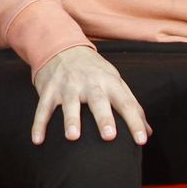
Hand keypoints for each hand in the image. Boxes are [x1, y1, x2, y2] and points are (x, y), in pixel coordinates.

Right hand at [31, 46, 149, 145]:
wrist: (61, 47)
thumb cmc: (93, 70)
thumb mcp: (115, 81)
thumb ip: (131, 105)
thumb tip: (148, 132)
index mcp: (109, 82)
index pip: (126, 103)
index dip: (134, 122)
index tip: (140, 141)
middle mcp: (89, 82)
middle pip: (98, 100)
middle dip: (103, 117)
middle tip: (109, 136)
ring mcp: (67, 85)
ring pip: (69, 103)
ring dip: (71, 119)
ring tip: (73, 137)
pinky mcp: (48, 89)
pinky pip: (43, 108)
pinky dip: (39, 124)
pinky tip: (38, 140)